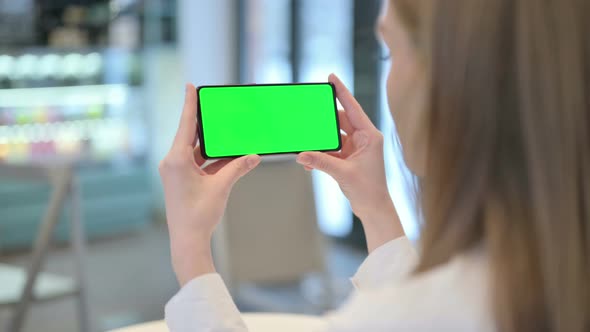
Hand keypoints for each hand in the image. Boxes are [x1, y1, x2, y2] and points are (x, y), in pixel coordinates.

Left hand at [159, 84, 260, 284]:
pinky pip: (198, 163)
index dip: (189, 103)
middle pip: (191, 135)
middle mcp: (172, 162)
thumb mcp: (221, 187)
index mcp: (176, 160)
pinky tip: (229, 156)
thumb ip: (238, 168)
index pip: (186, 125)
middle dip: (206, 124)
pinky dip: (212, 159)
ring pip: (196, 150)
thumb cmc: (199, 216)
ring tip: (229, 134)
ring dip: (213, 145)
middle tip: (217, 108)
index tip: (190, 85)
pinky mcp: (181, 180)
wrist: (188, 241)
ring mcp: (176, 172)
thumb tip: (254, 156)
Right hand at [296, 74, 404, 251]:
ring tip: (305, 140)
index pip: (353, 108)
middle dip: (323, 119)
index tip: (331, 77)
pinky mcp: (348, 158)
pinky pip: (330, 150)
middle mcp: (363, 139)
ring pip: (333, 136)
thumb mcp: (343, 173)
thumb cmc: (368, 190)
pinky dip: (320, 154)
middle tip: (308, 111)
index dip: (341, 92)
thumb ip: (321, 162)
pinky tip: (308, 162)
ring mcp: (355, 148)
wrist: (373, 208)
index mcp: (370, 136)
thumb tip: (301, 155)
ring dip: (319, 140)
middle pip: (340, 120)